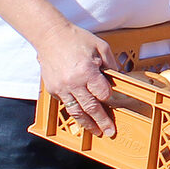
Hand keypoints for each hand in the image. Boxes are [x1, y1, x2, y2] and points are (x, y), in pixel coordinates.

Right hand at [37, 21, 119, 136]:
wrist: (50, 36)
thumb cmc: (76, 39)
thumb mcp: (101, 46)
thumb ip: (112, 63)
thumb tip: (120, 78)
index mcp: (87, 71)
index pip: (103, 93)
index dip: (109, 97)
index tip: (112, 100)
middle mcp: (73, 82)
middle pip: (91, 107)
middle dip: (102, 121)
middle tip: (109, 132)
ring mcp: (62, 88)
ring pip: (76, 111)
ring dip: (87, 123)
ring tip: (96, 131)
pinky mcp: (53, 89)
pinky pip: (66, 104)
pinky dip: (75, 111)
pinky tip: (82, 116)